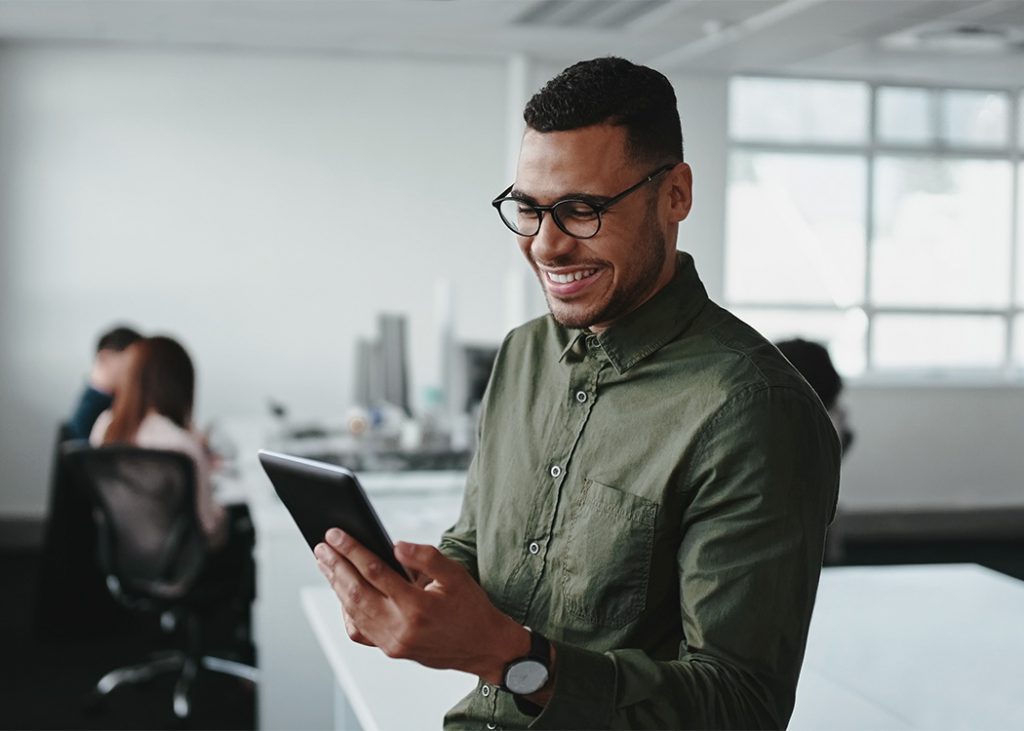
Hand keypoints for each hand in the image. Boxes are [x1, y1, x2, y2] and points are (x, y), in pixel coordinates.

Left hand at [314, 529, 528, 683]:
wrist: (483, 647)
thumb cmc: (471, 608)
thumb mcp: (457, 575)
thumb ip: (426, 557)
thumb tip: (395, 545)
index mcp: (418, 606)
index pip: (375, 572)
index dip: (352, 550)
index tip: (335, 534)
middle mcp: (400, 628)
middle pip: (356, 593)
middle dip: (335, 566)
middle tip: (321, 546)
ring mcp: (393, 643)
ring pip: (353, 611)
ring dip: (336, 585)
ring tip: (325, 564)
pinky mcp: (391, 650)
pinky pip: (359, 631)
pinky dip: (347, 611)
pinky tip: (343, 594)